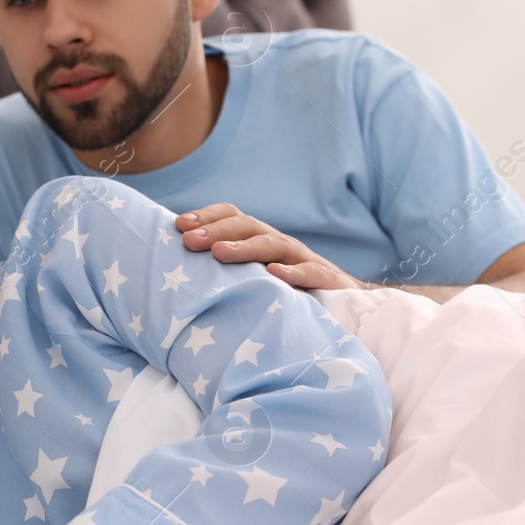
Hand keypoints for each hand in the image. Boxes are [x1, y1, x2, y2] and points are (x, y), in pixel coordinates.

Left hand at [175, 203, 370, 290]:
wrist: (347, 307)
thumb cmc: (290, 293)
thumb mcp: (256, 278)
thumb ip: (227, 271)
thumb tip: (180, 269)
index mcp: (262, 240)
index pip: (234, 217)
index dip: (207, 216)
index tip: (178, 225)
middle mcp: (281, 244)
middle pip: (248, 227)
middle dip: (217, 230)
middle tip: (189, 240)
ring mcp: (304, 259)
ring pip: (274, 245)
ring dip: (245, 247)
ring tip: (219, 253)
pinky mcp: (327, 281)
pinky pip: (311, 272)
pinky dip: (293, 272)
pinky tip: (274, 274)